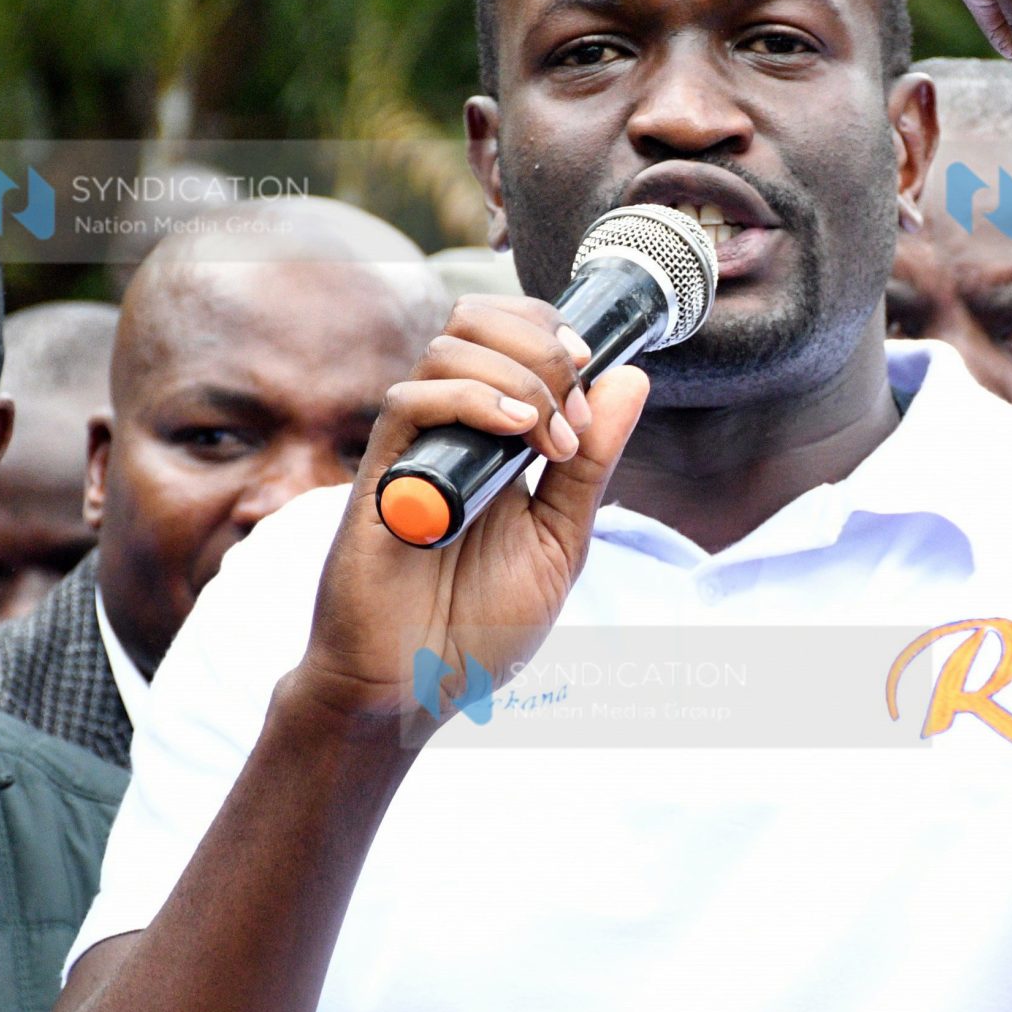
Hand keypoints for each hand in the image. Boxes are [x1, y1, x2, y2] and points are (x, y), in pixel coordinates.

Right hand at [294, 296, 648, 722]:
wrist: (414, 691)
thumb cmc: (479, 625)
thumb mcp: (561, 541)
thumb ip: (592, 464)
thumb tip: (632, 379)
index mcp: (494, 437)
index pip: (512, 334)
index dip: (556, 332)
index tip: (595, 371)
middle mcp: (450, 430)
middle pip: (477, 319)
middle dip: (542, 345)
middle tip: (574, 413)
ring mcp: (413, 449)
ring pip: (446, 348)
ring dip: (518, 379)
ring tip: (548, 443)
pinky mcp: (379, 478)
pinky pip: (409, 402)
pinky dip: (471, 401)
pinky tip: (515, 437)